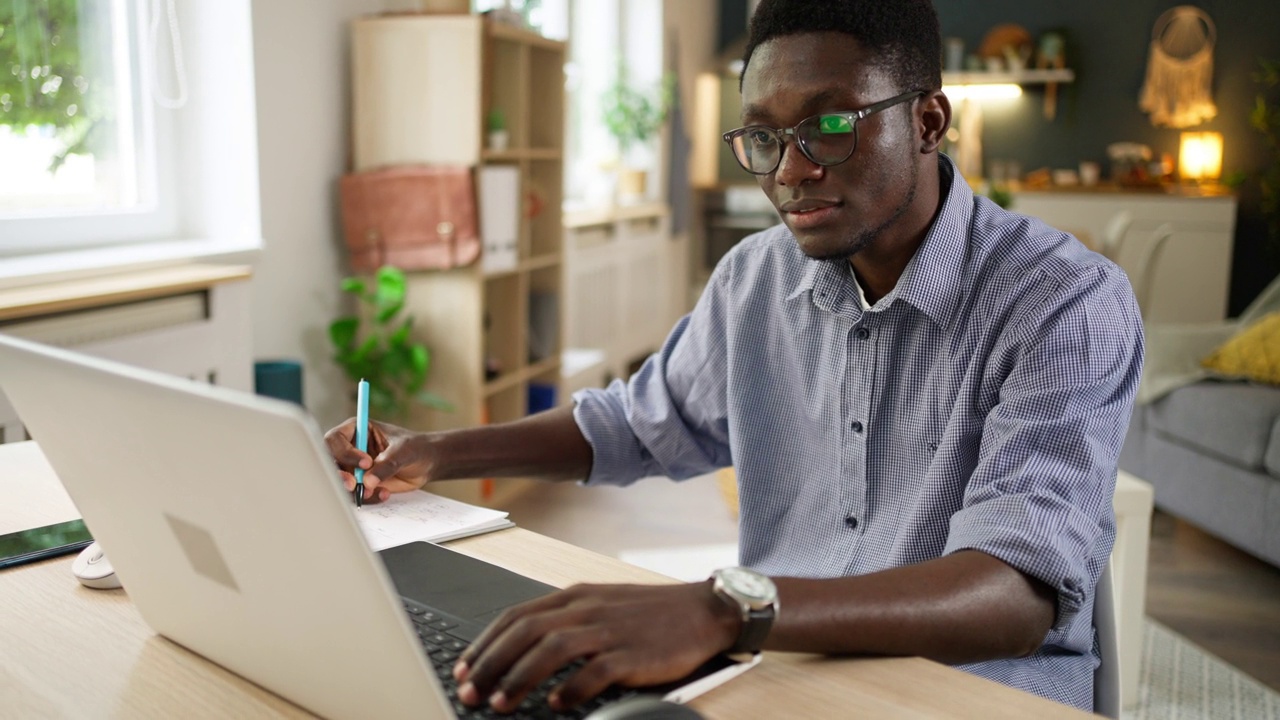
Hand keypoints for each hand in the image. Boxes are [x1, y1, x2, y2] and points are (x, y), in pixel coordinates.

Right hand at [323, 418, 437, 501]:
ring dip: (353, 490)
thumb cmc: (416, 447)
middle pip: (329, 462)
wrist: (427, 463)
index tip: (366, 463)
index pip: (335, 439)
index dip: (345, 452)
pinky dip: (366, 497)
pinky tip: (384, 493)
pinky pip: (354, 494)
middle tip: (354, 485)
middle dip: (339, 475)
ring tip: (374, 491)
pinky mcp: (361, 483)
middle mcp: (350, 448)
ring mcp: (353, 467)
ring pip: (339, 481)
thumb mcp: (404, 451)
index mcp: (356, 430)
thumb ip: (387, 464)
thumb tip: (368, 481)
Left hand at [453, 582, 739, 712]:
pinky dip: (571, 688)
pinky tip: (556, 703)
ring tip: (500, 702)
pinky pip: (595, 670)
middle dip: (490, 663)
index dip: (484, 642)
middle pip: (526, 631)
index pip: (516, 615)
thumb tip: (521, 650)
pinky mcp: (634, 653)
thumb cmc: (650, 613)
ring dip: (520, 677)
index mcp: (576, 595)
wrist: (704, 609)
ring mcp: (611, 629)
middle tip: (469, 691)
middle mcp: (588, 608)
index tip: (463, 667)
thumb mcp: (601, 606)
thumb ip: (565, 622)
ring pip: (552, 648)